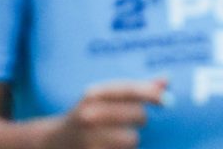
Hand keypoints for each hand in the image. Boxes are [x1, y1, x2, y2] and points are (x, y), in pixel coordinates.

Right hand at [48, 78, 166, 148]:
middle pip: (138, 115)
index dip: (153, 94)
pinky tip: (111, 147)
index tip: (168, 101)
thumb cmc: (87, 116)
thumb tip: (166, 80)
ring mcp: (88, 139)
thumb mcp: (104, 98)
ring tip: (115, 138)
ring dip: (130, 140)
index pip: (130, 90)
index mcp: (93, 95)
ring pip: (132, 139)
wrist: (54, 143)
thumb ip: (134, 90)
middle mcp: (89, 115)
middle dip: (140, 119)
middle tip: (130, 122)